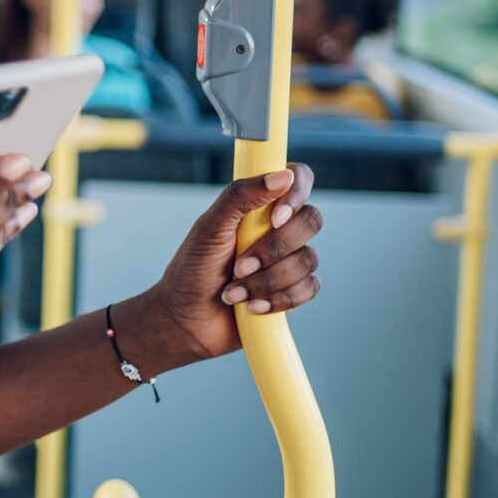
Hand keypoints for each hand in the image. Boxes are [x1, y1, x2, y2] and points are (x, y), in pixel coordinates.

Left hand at [130, 164, 322, 366]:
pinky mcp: (294, 290)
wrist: (187, 321)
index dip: (296, 194)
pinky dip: (280, 299)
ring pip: (309, 259)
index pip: (297, 178)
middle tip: (238, 266)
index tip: (276, 218)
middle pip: (311, 221)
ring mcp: (289, 259)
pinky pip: (310, 288)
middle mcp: (279, 228)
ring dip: (267, 280)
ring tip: (233, 292)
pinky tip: (253, 307)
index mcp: (258, 205)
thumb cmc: (192, 270)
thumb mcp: (209, 228)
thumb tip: (282, 175)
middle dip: (273, 249)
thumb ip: (240, 197)